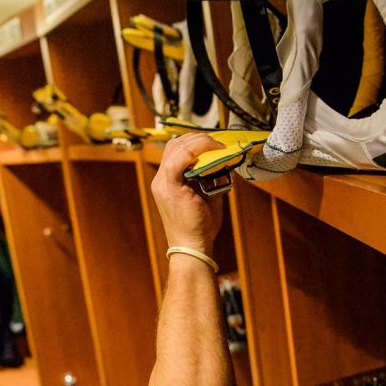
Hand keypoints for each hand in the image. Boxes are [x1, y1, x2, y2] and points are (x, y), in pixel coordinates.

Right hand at [150, 134, 225, 255]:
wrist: (193, 247)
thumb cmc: (200, 226)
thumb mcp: (208, 195)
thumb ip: (211, 177)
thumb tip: (225, 162)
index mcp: (167, 181)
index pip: (176, 149)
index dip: (195, 141)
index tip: (215, 144)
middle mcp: (161, 179)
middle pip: (175, 144)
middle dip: (198, 139)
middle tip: (218, 144)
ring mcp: (162, 183)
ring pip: (176, 147)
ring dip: (199, 142)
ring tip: (217, 147)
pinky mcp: (169, 188)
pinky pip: (179, 160)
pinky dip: (195, 151)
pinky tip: (210, 152)